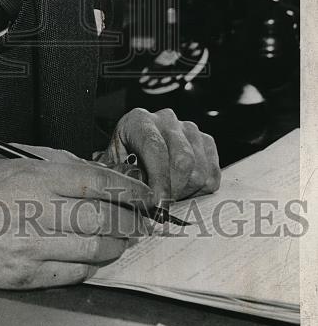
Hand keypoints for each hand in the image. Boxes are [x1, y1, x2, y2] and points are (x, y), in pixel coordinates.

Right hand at [0, 149, 151, 291]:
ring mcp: (35, 246)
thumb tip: (87, 168)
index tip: (145, 195)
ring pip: (95, 248)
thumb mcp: (5, 161)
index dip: (129, 190)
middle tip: (140, 221)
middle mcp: (39, 211)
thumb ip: (47, 161)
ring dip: (117, 245)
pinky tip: (96, 258)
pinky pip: (75, 273)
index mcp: (35, 177)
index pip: (97, 182)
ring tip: (123, 240)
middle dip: (130, 221)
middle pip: (104, 218)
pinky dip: (93, 266)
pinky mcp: (29, 275)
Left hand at [100, 107, 220, 204]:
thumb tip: (138, 197)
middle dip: (173, 190)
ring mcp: (189, 129)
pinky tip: (183, 188)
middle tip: (162, 205)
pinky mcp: (206, 142)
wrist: (135, 152)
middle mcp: (166, 120)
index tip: (158, 204)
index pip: (155, 148)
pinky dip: (200, 190)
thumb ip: (121, 180)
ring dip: (186, 192)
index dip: (158, 180)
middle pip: (183, 160)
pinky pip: (213, 175)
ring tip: (168, 193)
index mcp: (139, 121)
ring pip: (200, 171)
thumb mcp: (112, 167)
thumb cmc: (123, 161)